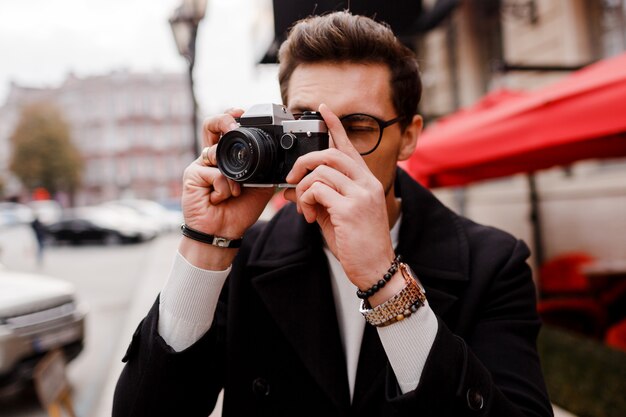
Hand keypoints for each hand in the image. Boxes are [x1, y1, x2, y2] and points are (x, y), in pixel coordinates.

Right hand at [182, 109, 273, 242]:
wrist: (224, 232)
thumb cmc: (239, 210)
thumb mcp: (260, 187)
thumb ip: (264, 169)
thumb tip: (280, 156)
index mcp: (227, 158)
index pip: (226, 130)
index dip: (231, 117)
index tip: (242, 111)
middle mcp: (212, 158)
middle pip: (211, 126)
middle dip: (223, 120)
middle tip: (234, 123)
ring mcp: (200, 165)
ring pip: (216, 153)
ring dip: (232, 178)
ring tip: (234, 192)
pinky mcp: (192, 175)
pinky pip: (215, 173)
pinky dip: (224, 189)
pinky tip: (219, 200)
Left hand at [284, 104, 395, 289]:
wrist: (376, 268)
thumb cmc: (358, 243)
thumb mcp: (337, 215)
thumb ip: (319, 198)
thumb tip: (290, 190)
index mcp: (366, 181)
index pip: (349, 146)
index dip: (334, 125)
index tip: (322, 109)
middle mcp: (366, 182)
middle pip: (329, 153)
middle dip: (303, 162)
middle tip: (291, 180)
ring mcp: (360, 194)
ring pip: (320, 172)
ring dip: (302, 189)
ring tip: (304, 208)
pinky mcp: (350, 208)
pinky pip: (317, 190)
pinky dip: (306, 201)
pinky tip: (311, 218)